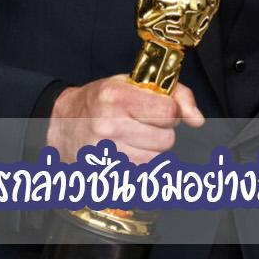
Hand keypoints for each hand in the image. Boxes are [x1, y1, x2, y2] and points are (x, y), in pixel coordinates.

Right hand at [45, 75, 203, 164]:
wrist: (61, 124)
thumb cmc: (100, 101)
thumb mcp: (134, 83)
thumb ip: (175, 94)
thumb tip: (197, 119)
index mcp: (115, 97)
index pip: (167, 113)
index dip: (171, 112)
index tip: (161, 110)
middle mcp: (107, 125)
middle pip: (166, 140)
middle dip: (161, 132)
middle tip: (143, 124)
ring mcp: (103, 153)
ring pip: (155, 159)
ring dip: (151, 150)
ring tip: (133, 137)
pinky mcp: (101, 174)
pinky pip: (139, 175)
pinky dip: (138, 165)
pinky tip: (125, 152)